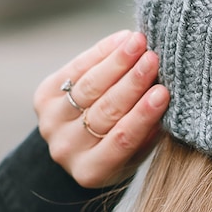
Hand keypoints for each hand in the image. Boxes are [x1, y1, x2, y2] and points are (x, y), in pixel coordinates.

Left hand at [34, 30, 170, 188]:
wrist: (81, 145)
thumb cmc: (123, 148)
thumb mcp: (139, 150)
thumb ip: (150, 129)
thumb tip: (167, 91)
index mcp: (92, 171)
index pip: (121, 139)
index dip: (142, 115)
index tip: (163, 92)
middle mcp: (66, 149)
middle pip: (104, 110)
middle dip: (132, 82)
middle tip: (153, 59)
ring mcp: (50, 123)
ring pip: (88, 87)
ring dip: (116, 62)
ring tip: (138, 43)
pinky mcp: (44, 97)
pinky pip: (75, 70)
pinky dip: (100, 52)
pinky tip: (121, 39)